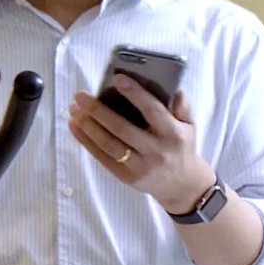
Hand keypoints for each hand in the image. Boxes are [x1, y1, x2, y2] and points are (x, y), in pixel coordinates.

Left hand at [68, 74, 213, 211]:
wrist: (182, 186)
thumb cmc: (181, 147)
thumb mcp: (189, 126)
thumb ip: (183, 107)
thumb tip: (176, 89)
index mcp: (173, 134)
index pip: (152, 111)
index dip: (134, 94)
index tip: (117, 78)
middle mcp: (156, 151)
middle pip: (121, 128)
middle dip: (97, 110)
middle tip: (80, 95)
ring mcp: (140, 166)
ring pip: (108, 144)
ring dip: (87, 126)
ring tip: (73, 109)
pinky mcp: (126, 177)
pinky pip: (101, 157)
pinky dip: (85, 141)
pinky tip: (74, 125)